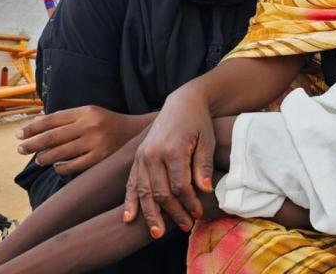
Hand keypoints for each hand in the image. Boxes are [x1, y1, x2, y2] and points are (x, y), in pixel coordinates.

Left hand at [16, 106, 148, 174]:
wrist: (138, 133)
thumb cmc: (109, 123)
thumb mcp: (91, 113)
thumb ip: (68, 117)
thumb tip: (38, 123)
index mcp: (86, 112)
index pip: (52, 120)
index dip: (33, 127)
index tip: (19, 134)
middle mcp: (90, 126)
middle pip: (52, 137)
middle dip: (32, 144)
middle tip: (20, 149)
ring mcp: (95, 143)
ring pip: (60, 153)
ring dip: (44, 157)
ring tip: (39, 159)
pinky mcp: (100, 158)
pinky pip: (72, 166)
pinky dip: (61, 167)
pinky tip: (57, 166)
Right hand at [122, 87, 213, 237]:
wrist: (182, 103)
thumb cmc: (198, 122)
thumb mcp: (207, 140)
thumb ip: (204, 165)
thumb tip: (204, 191)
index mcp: (172, 149)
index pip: (180, 186)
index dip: (189, 203)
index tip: (199, 214)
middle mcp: (153, 154)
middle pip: (161, 192)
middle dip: (173, 213)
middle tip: (186, 227)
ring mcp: (142, 157)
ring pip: (144, 192)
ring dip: (150, 214)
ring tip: (157, 233)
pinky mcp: (137, 159)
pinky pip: (131, 184)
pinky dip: (130, 202)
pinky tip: (128, 219)